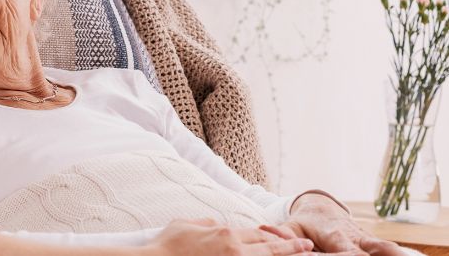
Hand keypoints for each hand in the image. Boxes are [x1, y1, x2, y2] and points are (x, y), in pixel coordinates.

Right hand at [147, 218, 314, 255]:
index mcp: (226, 234)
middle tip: (307, 249)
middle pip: (269, 248)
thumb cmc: (167, 245)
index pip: (259, 234)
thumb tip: (214, 225)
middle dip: (290, 249)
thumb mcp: (186, 224)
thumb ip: (206, 224)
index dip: (278, 237)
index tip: (292, 238)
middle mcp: (235, 250)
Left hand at [275, 194, 402, 255]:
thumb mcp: (290, 226)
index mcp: (333, 233)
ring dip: (394, 253)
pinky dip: (395, 254)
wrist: (321, 207)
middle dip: (379, 255)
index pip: (344, 250)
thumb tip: (265, 232)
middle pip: (371, 249)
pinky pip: (386, 251)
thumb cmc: (303, 221)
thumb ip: (282, 233)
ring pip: (384, 248)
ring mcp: (365, 240)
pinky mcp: (372, 245)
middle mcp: (353, 236)